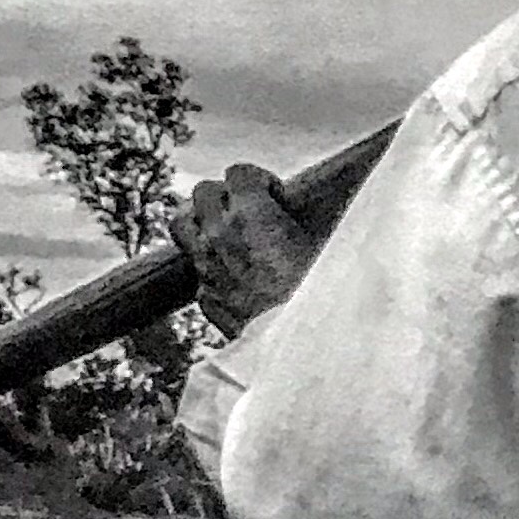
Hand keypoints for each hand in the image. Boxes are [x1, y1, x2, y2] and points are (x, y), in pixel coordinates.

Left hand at [178, 163, 320, 337]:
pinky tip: (234, 275)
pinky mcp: (204, 296)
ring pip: (182, 224)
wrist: (301, 347)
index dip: (258, 180)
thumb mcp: (325, 244)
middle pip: (203, 192)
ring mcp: (206, 267)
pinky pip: (197, 269)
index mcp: (252, 213)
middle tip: (246, 212)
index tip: (274, 196)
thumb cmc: (320, 294)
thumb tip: (335, 197)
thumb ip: (311, 216)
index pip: (238, 172)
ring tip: (222, 232)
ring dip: (200, 221)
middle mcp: (220, 234)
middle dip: (224, 197)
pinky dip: (211, 266)